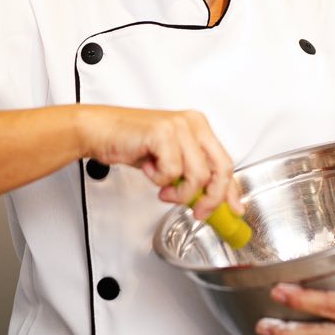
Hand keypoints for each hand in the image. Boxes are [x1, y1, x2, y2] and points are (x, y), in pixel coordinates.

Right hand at [78, 105, 240, 218]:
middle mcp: (193, 123)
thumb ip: (191, 174)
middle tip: (197, 211)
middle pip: (220, 169)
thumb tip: (209, 199)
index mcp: (199, 126)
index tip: (234, 209)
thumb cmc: (132, 143)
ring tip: (162, 186)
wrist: (100, 131)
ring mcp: (179, 126)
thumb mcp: (170, 159)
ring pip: (197, 175)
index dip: (231, 190)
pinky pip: (172, 172)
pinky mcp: (163, 133)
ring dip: (178, 191)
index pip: (225, 161)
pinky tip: (149, 167)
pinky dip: (159, 179)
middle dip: (211, 198)